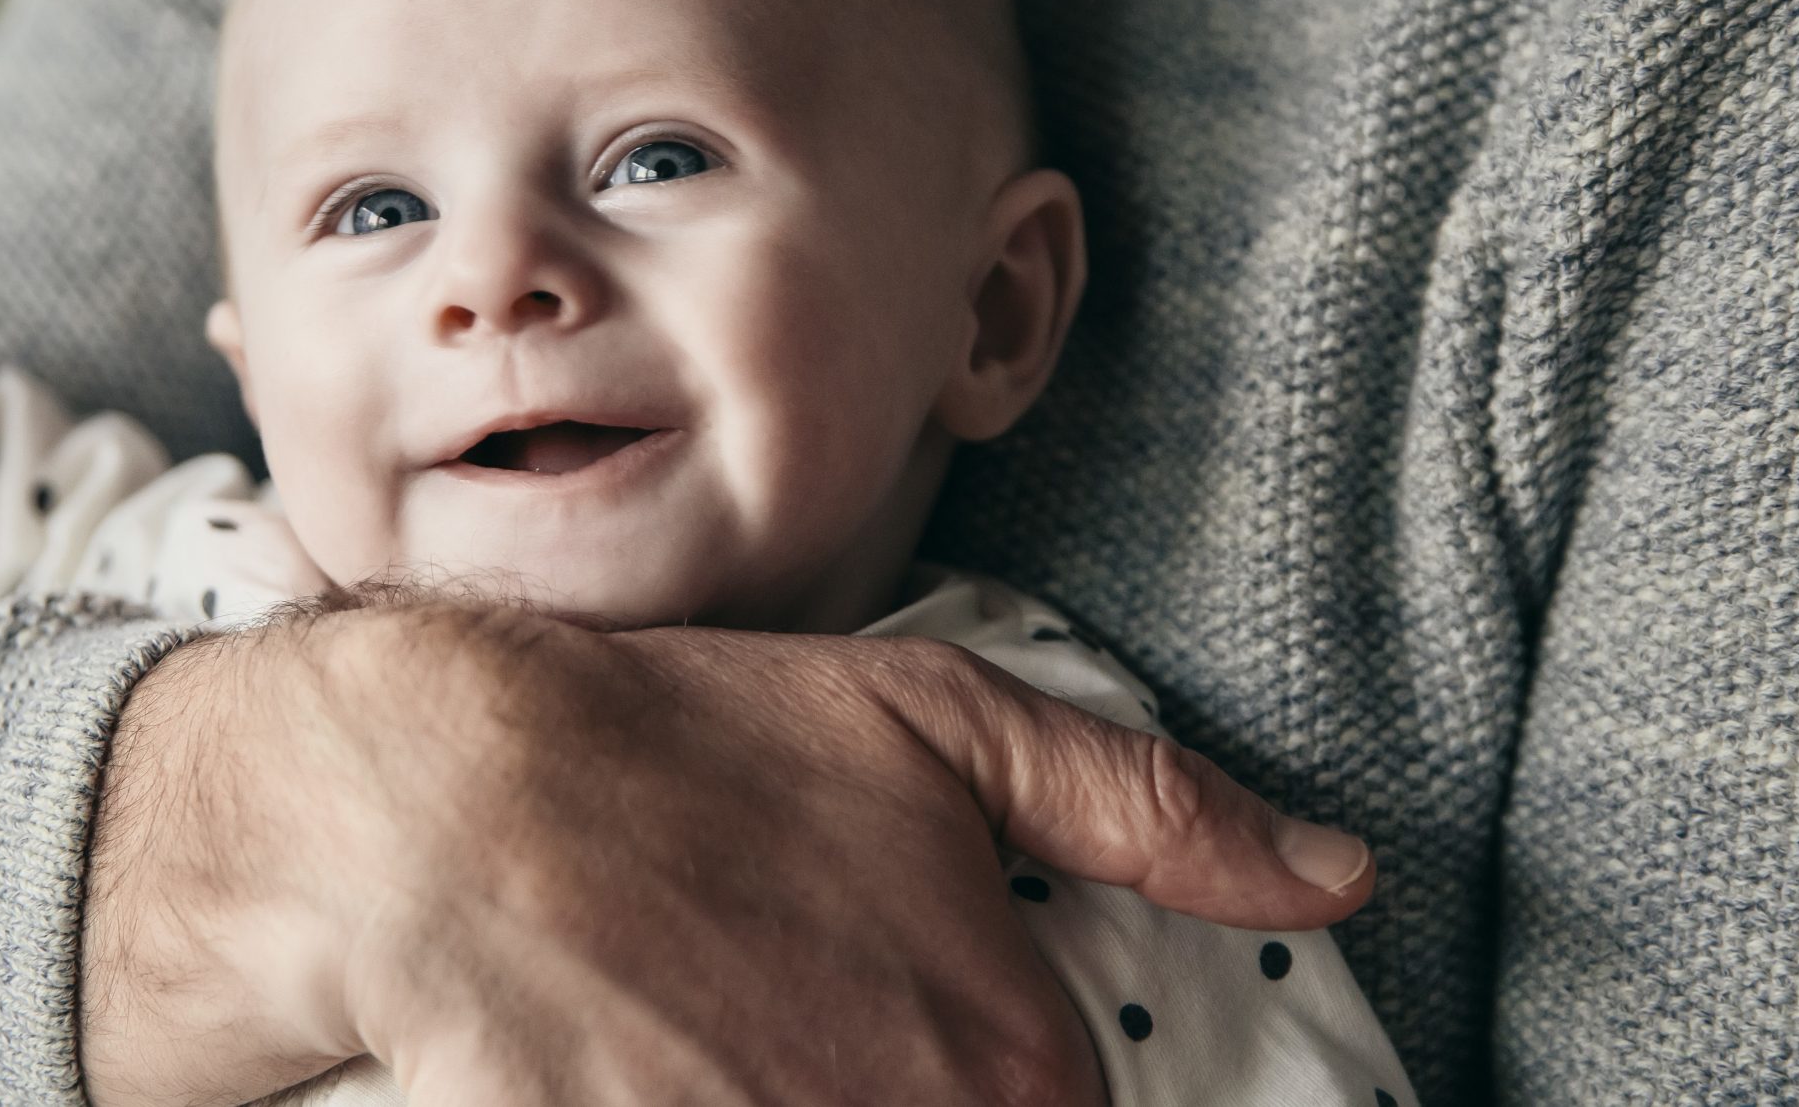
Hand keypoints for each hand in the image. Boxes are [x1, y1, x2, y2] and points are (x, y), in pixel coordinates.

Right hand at [79, 595, 1374, 1106]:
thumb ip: (1159, 813)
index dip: (986, 1076)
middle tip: (793, 1000)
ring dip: (812, 1091)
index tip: (887, 1015)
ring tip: (738, 1028)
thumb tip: (1344, 870)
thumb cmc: (702, 749)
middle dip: (887, 1082)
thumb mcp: (945, 727)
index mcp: (1016, 1066)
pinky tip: (692, 1059)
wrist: (454, 806)